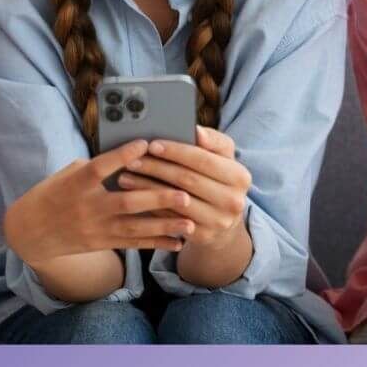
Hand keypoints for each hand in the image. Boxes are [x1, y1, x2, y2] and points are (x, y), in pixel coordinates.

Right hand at [4, 140, 199, 264]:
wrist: (30, 232)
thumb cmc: (52, 194)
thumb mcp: (67, 174)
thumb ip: (96, 167)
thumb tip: (129, 156)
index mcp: (76, 183)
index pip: (100, 167)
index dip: (122, 155)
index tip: (145, 143)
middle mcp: (87, 207)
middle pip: (126, 203)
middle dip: (157, 199)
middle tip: (184, 194)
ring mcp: (95, 228)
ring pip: (134, 228)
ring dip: (164, 225)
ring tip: (189, 223)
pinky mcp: (101, 243)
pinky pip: (132, 244)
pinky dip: (156, 243)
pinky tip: (177, 242)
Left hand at [119, 126, 251, 248]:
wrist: (224, 223)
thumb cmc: (218, 180)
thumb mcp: (222, 159)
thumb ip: (212, 141)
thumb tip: (196, 130)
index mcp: (240, 176)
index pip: (203, 159)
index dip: (176, 151)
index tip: (152, 144)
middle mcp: (233, 201)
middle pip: (187, 179)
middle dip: (156, 168)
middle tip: (132, 160)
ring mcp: (218, 221)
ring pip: (175, 200)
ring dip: (147, 187)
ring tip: (126, 176)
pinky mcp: (202, 236)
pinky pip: (170, 218)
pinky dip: (150, 205)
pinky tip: (134, 195)